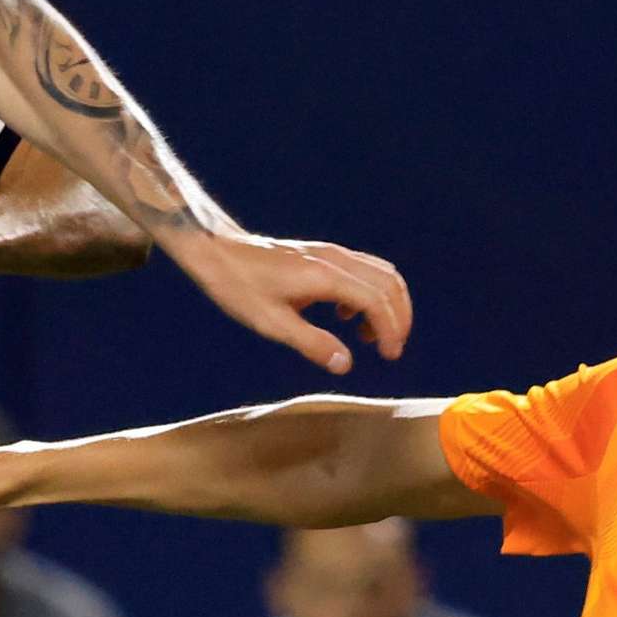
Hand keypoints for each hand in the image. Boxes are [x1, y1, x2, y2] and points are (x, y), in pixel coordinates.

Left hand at [167, 231, 413, 376]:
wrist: (218, 251)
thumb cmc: (239, 287)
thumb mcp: (271, 323)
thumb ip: (311, 343)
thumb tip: (345, 364)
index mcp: (324, 276)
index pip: (376, 300)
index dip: (390, 329)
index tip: (389, 355)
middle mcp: (334, 259)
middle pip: (388, 283)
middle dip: (398, 318)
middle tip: (390, 350)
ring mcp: (331, 253)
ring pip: (380, 273)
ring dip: (387, 305)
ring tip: (371, 338)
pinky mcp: (325, 254)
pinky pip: (364, 270)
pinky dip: (371, 294)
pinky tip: (347, 317)